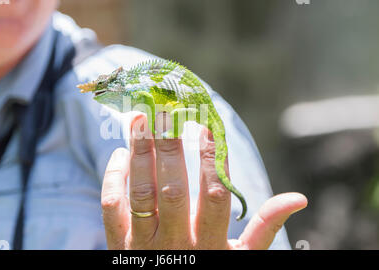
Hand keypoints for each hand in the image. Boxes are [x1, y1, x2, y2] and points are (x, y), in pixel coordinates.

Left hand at [101, 114, 306, 249]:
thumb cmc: (210, 269)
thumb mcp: (240, 258)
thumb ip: (265, 228)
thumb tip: (298, 198)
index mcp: (212, 245)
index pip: (214, 194)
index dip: (212, 158)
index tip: (206, 124)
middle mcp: (177, 244)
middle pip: (173, 190)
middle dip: (170, 147)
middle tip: (165, 109)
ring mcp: (145, 246)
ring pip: (141, 194)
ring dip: (140, 154)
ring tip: (139, 119)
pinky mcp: (119, 246)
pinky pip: (112, 210)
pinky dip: (113, 180)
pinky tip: (119, 155)